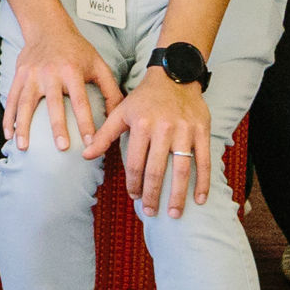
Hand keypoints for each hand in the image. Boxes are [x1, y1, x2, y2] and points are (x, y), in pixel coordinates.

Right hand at [4, 16, 119, 152]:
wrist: (48, 27)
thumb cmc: (76, 50)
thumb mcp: (98, 64)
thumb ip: (110, 90)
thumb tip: (119, 116)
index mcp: (72, 71)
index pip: (81, 101)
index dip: (86, 122)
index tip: (90, 142)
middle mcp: (51, 73)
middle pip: (53, 104)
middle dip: (57, 126)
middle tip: (61, 147)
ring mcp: (32, 74)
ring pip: (26, 103)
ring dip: (23, 126)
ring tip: (23, 147)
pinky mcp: (19, 75)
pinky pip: (12, 99)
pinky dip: (9, 117)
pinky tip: (8, 134)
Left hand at [88, 68, 218, 214]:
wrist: (174, 76)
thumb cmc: (144, 98)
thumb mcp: (121, 112)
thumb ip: (104, 135)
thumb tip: (85, 155)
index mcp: (141, 125)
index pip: (136, 162)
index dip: (134, 183)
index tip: (134, 197)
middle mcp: (163, 129)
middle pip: (157, 170)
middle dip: (153, 195)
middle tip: (150, 212)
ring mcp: (185, 131)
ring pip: (181, 169)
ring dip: (177, 195)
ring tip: (174, 214)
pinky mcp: (202, 131)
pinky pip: (204, 161)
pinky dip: (203, 182)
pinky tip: (199, 199)